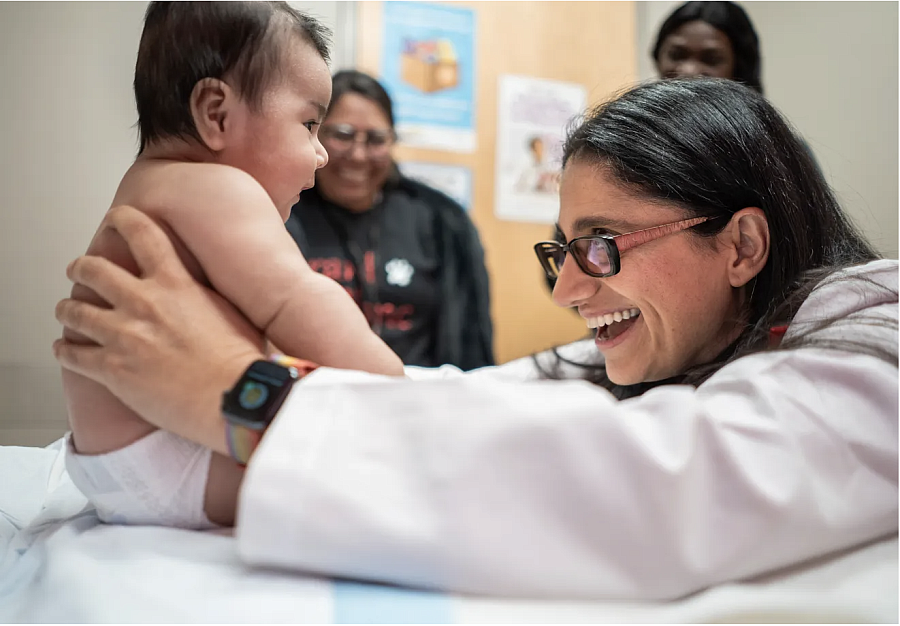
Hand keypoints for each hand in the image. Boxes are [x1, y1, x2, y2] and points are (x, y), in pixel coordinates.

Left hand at [53, 206, 264, 453]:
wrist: (233, 397)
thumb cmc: (241, 359)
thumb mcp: (229, 308)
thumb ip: (203, 292)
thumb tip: (198, 287)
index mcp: (175, 283)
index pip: (141, 234)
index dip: (122, 219)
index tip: (116, 218)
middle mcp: (144, 303)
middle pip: (93, 270)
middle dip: (81, 268)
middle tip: (79, 270)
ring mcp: (124, 335)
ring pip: (74, 311)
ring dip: (67, 309)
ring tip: (67, 311)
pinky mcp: (112, 369)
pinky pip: (72, 354)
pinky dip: (64, 350)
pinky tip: (64, 349)